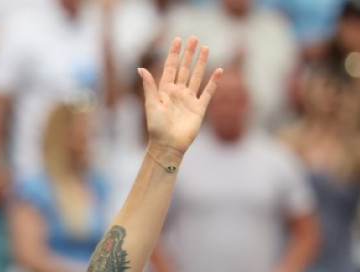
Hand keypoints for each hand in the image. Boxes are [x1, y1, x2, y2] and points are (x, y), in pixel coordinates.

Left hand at [139, 37, 221, 154]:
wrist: (168, 145)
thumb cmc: (156, 127)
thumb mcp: (151, 104)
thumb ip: (149, 86)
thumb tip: (140, 69)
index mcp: (164, 91)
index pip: (170, 68)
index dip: (174, 54)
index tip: (178, 40)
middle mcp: (177, 93)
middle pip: (184, 69)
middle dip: (189, 54)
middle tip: (194, 38)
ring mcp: (189, 100)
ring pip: (196, 77)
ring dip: (201, 63)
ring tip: (205, 48)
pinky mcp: (199, 109)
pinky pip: (208, 92)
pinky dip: (214, 82)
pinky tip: (219, 71)